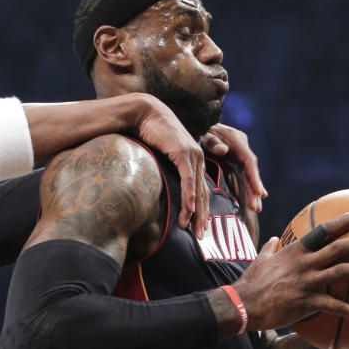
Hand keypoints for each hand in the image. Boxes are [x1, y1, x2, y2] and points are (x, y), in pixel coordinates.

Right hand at [134, 95, 208, 237]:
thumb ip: (166, 168)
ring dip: (197, 212)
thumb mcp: (161, 154)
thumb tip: (159, 183)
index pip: (200, 189)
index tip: (198, 226)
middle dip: (203, 216)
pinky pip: (189, 180)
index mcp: (193, 159)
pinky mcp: (183, 153)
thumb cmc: (149, 132)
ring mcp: (192, 155)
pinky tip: (189, 211)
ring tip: (195, 230)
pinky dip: (190, 197)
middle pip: (203, 193)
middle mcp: (197, 157)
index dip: (200, 209)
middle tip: (201, 235)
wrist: (145, 113)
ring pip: (198, 190)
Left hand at [200, 123, 267, 212]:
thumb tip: (223, 150)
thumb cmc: (200, 129)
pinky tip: (252, 199)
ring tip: (256, 208)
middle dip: (254, 189)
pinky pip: (242, 175)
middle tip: (256, 207)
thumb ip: (213, 142)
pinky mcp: (234, 159)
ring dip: (252, 191)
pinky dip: (247, 186)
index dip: (254, 178)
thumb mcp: (205, 134)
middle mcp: (241, 147)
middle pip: (250, 170)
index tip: (259, 192)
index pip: (249, 161)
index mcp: (236, 140)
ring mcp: (239, 153)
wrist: (198, 124)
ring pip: (248, 174)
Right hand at [231, 212, 348, 330]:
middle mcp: (304, 264)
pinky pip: (335, 307)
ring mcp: (307, 283)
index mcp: (294, 252)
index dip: (341, 223)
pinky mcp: (307, 303)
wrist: (242, 305)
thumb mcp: (259, 260)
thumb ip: (269, 248)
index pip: (321, 232)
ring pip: (341, 273)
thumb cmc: (250, 282)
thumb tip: (274, 238)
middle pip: (337, 249)